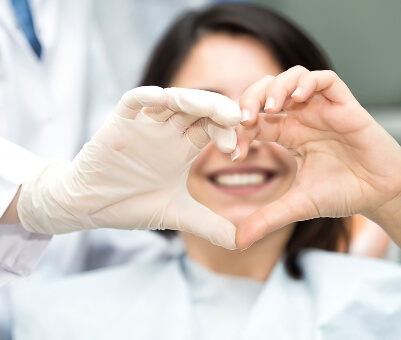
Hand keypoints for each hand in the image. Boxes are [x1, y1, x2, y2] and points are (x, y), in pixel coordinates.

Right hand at [17, 87, 240, 248]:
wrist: (91, 206)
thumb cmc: (131, 204)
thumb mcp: (176, 215)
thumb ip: (209, 226)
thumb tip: (242, 243)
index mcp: (183, 148)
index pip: (211, 128)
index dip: (227, 133)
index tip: (236, 150)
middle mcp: (167, 132)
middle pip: (198, 109)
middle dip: (217, 110)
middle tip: (236, 119)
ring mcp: (144, 125)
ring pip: (171, 100)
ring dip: (192, 99)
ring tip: (211, 108)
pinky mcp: (119, 123)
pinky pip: (133, 102)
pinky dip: (146, 98)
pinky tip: (162, 98)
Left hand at [234, 66, 400, 248]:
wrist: (380, 195)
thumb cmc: (342, 194)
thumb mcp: (297, 206)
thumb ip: (266, 219)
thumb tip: (237, 242)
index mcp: (288, 135)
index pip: (255, 121)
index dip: (239, 130)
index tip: (234, 152)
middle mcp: (302, 118)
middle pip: (267, 91)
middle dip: (250, 99)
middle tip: (244, 118)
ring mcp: (322, 109)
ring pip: (292, 78)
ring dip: (276, 87)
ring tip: (270, 107)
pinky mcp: (345, 105)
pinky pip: (325, 79)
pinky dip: (308, 82)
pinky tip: (298, 98)